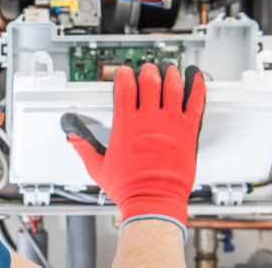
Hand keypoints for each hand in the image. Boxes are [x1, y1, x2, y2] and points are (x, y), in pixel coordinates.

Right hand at [61, 63, 205, 238]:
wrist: (153, 202)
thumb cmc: (129, 188)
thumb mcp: (98, 167)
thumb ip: (84, 148)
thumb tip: (74, 139)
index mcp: (126, 124)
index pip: (125, 86)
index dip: (124, 75)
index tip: (124, 73)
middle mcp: (148, 120)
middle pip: (149, 80)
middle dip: (147, 70)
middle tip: (148, 70)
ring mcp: (170, 124)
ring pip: (172, 86)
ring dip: (170, 74)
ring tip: (169, 69)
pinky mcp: (188, 131)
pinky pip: (196, 103)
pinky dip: (197, 87)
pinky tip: (196, 78)